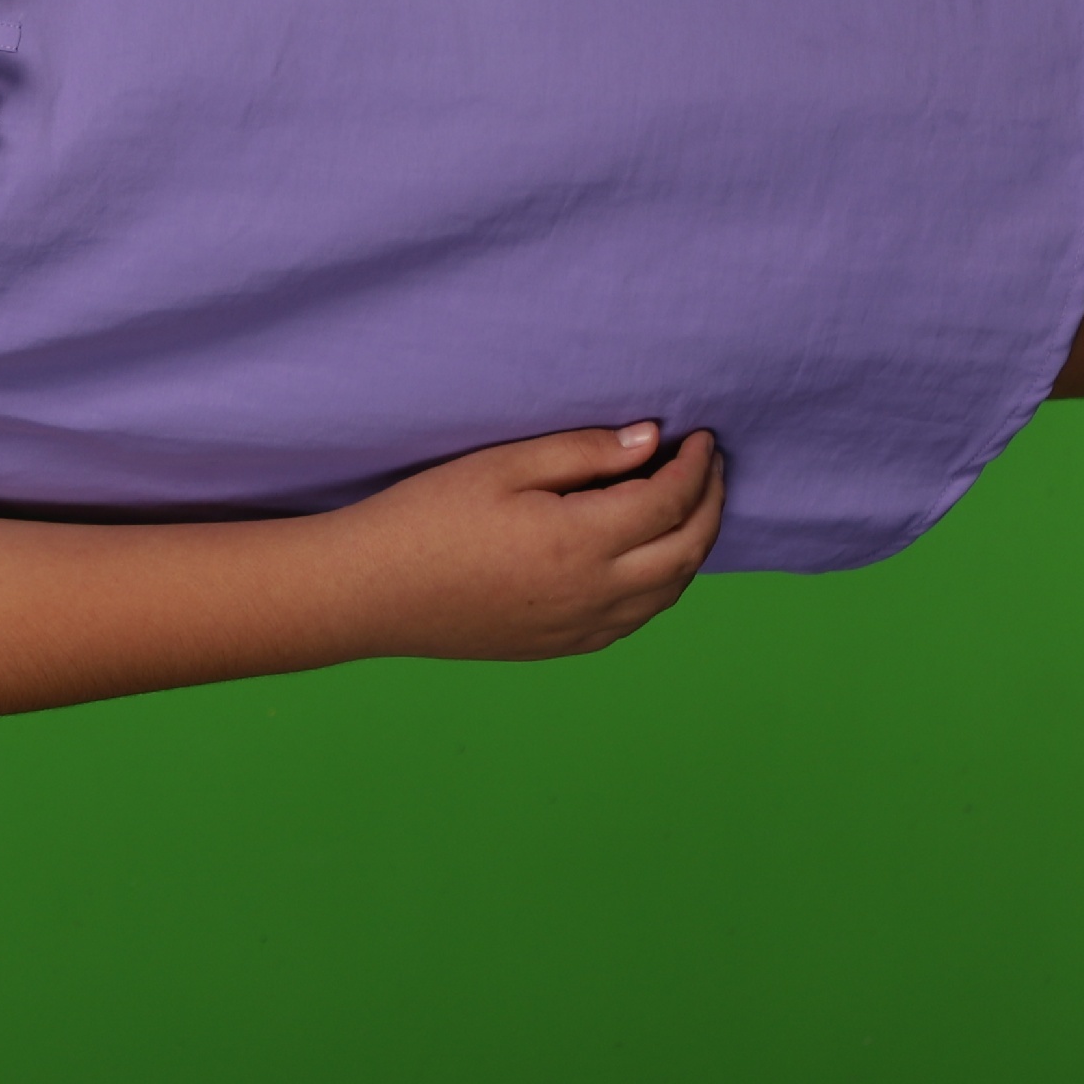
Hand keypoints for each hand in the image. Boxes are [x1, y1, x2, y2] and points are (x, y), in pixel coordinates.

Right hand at [344, 422, 721, 657]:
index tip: (701, 438)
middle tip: (709, 467)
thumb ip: (582, 452)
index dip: (696, 466)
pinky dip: (663, 583)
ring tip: (689, 506)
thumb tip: (651, 441)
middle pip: (688, 550)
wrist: (373, 592)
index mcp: (581, 542)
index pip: (670, 502)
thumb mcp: (501, 466)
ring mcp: (582, 627)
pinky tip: (650, 556)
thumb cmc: (427, 518)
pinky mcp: (564, 646)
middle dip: (710, 503)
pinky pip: (637, 618)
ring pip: (670, 591)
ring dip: (693, 545)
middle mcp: (595, 594)